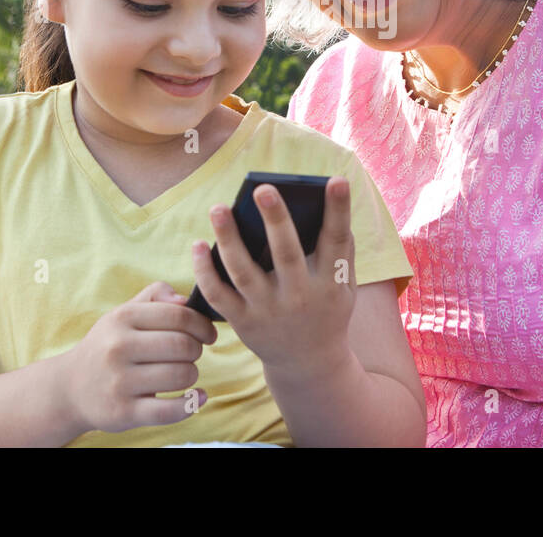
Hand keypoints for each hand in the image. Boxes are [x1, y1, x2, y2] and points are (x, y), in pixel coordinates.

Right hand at [61, 280, 218, 434]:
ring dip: (192, 375)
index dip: (202, 325)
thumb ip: (155, 295)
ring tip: (184, 373)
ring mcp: (119, 382)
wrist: (70, 388)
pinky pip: (170, 410)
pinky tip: (197, 397)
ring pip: (181, 376)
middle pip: (183, 346)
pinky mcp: (123, 412)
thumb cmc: (108, 345)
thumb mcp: (124, 313)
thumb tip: (185, 299)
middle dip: (196, 350)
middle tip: (192, 354)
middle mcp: (118, 348)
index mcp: (122, 318)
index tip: (208, 334)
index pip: (179, 316)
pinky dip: (191, 404)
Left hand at [191, 176, 355, 379]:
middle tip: (262, 188)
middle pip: (286, 254)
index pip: (337, 241)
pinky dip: (204, 271)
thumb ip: (339, 249)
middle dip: (276, 220)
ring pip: (244, 272)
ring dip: (229, 239)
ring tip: (218, 208)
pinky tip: (198, 244)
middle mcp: (300, 297)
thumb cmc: (326, 309)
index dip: (339, 210)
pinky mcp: (243, 322)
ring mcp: (268, 311)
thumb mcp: (344, 286)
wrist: (309, 363)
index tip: (337, 180)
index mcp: (330, 283)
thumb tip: (320, 203)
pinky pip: (218, 295)